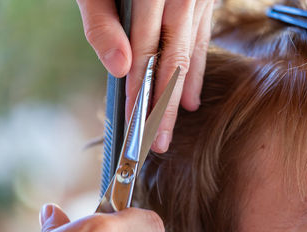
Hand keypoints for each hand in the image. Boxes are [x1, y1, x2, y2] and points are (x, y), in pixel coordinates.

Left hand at [77, 0, 214, 151]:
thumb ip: (103, 24)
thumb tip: (119, 68)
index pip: (146, 52)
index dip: (140, 90)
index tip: (135, 124)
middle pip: (174, 61)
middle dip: (166, 106)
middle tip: (160, 142)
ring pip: (190, 54)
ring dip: (181, 95)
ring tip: (170, 127)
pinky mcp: (203, 0)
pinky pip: (203, 39)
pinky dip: (196, 70)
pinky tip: (191, 98)